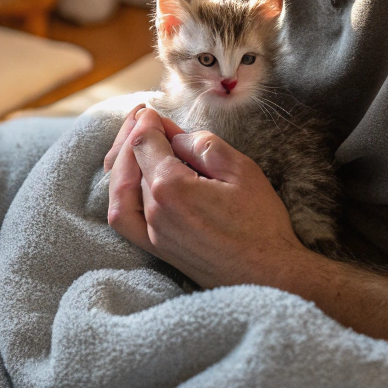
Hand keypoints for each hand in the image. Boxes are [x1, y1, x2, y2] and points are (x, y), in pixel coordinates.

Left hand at [106, 106, 311, 289]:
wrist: (268, 275)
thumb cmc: (260, 223)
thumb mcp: (241, 169)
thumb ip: (203, 145)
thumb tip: (174, 136)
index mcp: (171, 188)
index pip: (144, 144)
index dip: (147, 123)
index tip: (154, 111)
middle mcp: (154, 212)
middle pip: (129, 164)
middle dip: (131, 136)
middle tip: (140, 117)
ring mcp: (152, 234)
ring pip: (119, 190)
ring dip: (121, 162)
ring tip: (130, 142)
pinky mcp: (156, 249)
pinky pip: (123, 219)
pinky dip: (118, 194)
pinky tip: (127, 181)